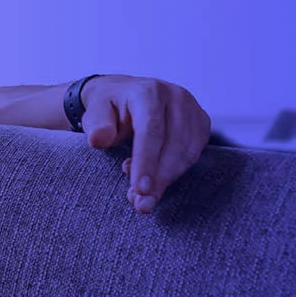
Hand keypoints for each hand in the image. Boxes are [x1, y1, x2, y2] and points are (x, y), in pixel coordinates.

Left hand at [75, 75, 211, 213]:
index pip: (151, 130)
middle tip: (142, 204)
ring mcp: (193, 108)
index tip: (140, 189)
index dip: (147, 162)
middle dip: (158, 178)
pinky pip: (194, 153)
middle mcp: (175, 96)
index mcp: (147, 92)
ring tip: (145, 198)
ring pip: (188, 152)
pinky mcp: (201, 122)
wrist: (123, 94)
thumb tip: (99, 140)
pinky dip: (176, 172)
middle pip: (173, 144)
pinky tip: (156, 180)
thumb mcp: (94, 112)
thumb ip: (96, 126)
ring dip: (168, 179)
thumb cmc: (108, 107)